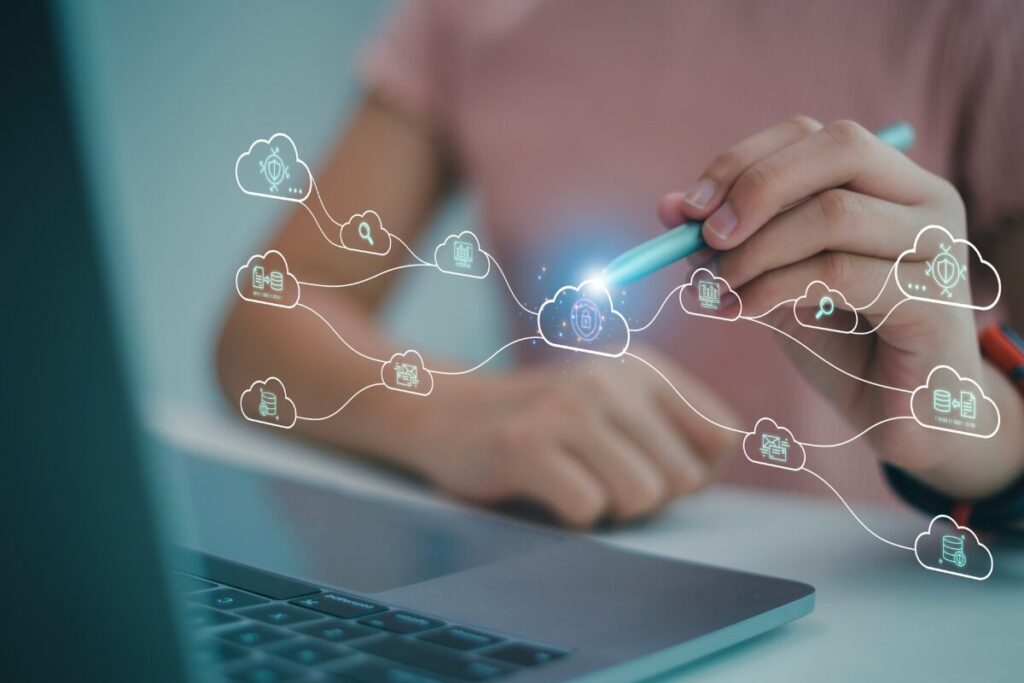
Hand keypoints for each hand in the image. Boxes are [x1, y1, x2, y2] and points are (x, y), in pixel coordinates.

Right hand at [411, 344, 739, 526]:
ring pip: (643, 496)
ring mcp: (567, 410)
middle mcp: (610, 379)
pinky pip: (589, 508)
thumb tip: (714, 470)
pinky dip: (572, 514)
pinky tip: (545, 488)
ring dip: (612, 508)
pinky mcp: (527, 445)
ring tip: (577, 481)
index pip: (722, 437)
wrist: (448, 412)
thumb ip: (670, 426)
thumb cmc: (545, 422)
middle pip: (685, 478)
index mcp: (642, 367)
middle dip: (649, 496)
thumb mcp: (613, 402)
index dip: (694, 470)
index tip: (650, 465)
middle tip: (600, 476)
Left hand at [658, 117, 1022, 496]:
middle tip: (704, 237)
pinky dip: (772, 288)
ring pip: (832, 213)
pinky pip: (838, 273)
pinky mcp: (935, 300)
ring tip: (712, 289)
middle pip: (837, 148)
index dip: (742, 162)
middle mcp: (926, 201)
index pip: (811, 134)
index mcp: (890, 183)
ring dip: (754, 251)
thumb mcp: (776, 282)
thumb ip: (732, 244)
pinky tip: (739, 312)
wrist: (902, 419)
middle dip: (754, 187)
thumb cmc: (843, 344)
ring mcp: (940, 246)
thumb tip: (669, 208)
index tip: (686, 211)